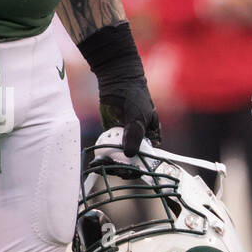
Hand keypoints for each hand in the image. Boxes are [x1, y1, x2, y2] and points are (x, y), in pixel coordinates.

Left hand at [77, 21, 161, 158]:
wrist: (117, 81)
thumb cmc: (135, 96)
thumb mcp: (136, 117)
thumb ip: (134, 135)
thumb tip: (130, 153)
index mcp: (152, 136)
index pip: (149, 156)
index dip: (141, 165)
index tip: (131, 170)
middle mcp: (140, 139)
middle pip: (134, 158)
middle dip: (125, 165)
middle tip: (116, 169)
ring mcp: (125, 137)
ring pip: (121, 154)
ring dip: (114, 161)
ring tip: (107, 166)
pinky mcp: (112, 134)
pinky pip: (109, 147)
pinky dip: (105, 153)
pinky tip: (99, 159)